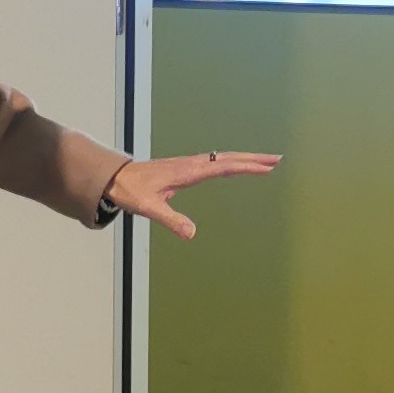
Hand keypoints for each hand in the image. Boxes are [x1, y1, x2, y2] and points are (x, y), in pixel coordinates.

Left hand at [107, 150, 279, 239]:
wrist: (116, 178)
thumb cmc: (131, 190)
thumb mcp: (149, 208)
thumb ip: (171, 220)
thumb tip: (191, 234)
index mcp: (187, 171)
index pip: (223, 166)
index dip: (245, 167)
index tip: (266, 167)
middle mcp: (191, 164)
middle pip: (228, 158)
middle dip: (253, 159)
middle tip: (277, 159)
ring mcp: (188, 165)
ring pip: (222, 158)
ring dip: (244, 159)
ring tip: (265, 162)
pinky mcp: (185, 168)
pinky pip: (214, 162)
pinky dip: (230, 162)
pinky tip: (235, 166)